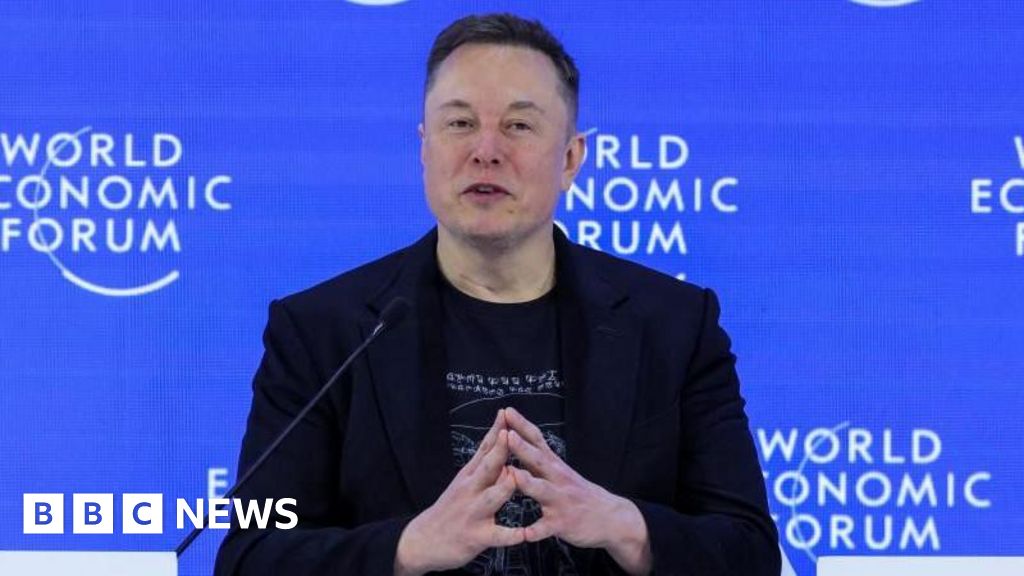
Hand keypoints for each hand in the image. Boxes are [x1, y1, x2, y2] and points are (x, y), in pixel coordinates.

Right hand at [394, 409, 522, 575]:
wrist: (422, 540)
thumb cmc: (449, 509)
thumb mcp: (462, 482)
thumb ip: (483, 465)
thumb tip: (501, 443)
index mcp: (469, 475)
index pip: (484, 449)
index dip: (495, 432)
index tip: (505, 413)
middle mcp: (470, 490)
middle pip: (487, 467)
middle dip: (500, 451)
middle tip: (510, 434)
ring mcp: (474, 513)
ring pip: (492, 497)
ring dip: (504, 487)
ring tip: (516, 477)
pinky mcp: (477, 537)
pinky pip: (497, 535)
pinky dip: (511, 535)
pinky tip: (524, 534)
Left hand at [504, 406, 652, 574]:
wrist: (611, 518)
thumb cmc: (580, 493)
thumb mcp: (562, 472)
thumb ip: (539, 460)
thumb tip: (517, 441)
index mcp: (555, 466)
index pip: (537, 440)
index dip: (522, 425)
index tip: (506, 411)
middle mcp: (558, 479)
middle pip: (538, 460)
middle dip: (521, 447)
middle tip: (507, 435)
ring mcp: (561, 501)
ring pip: (542, 490)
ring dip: (527, 482)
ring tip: (513, 476)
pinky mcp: (563, 523)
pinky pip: (548, 528)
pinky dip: (537, 531)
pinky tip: (526, 535)